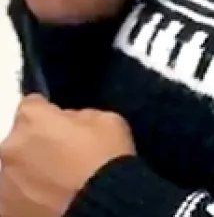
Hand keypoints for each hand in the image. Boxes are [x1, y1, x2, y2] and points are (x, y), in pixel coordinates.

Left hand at [0, 94, 135, 216]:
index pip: (32, 104)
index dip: (48, 112)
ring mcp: (4, 180)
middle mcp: (10, 146)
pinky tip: (51, 197)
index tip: (60, 122)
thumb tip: (69, 121)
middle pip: (20, 139)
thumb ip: (79, 115)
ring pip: (16, 168)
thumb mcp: (107, 120)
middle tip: (63, 156)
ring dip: (32, 171)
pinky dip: (28, 195)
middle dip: (37, 144)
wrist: (103, 205)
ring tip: (59, 181)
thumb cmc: (106, 160)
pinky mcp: (5, 207)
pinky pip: (15, 195)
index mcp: (33, 119)